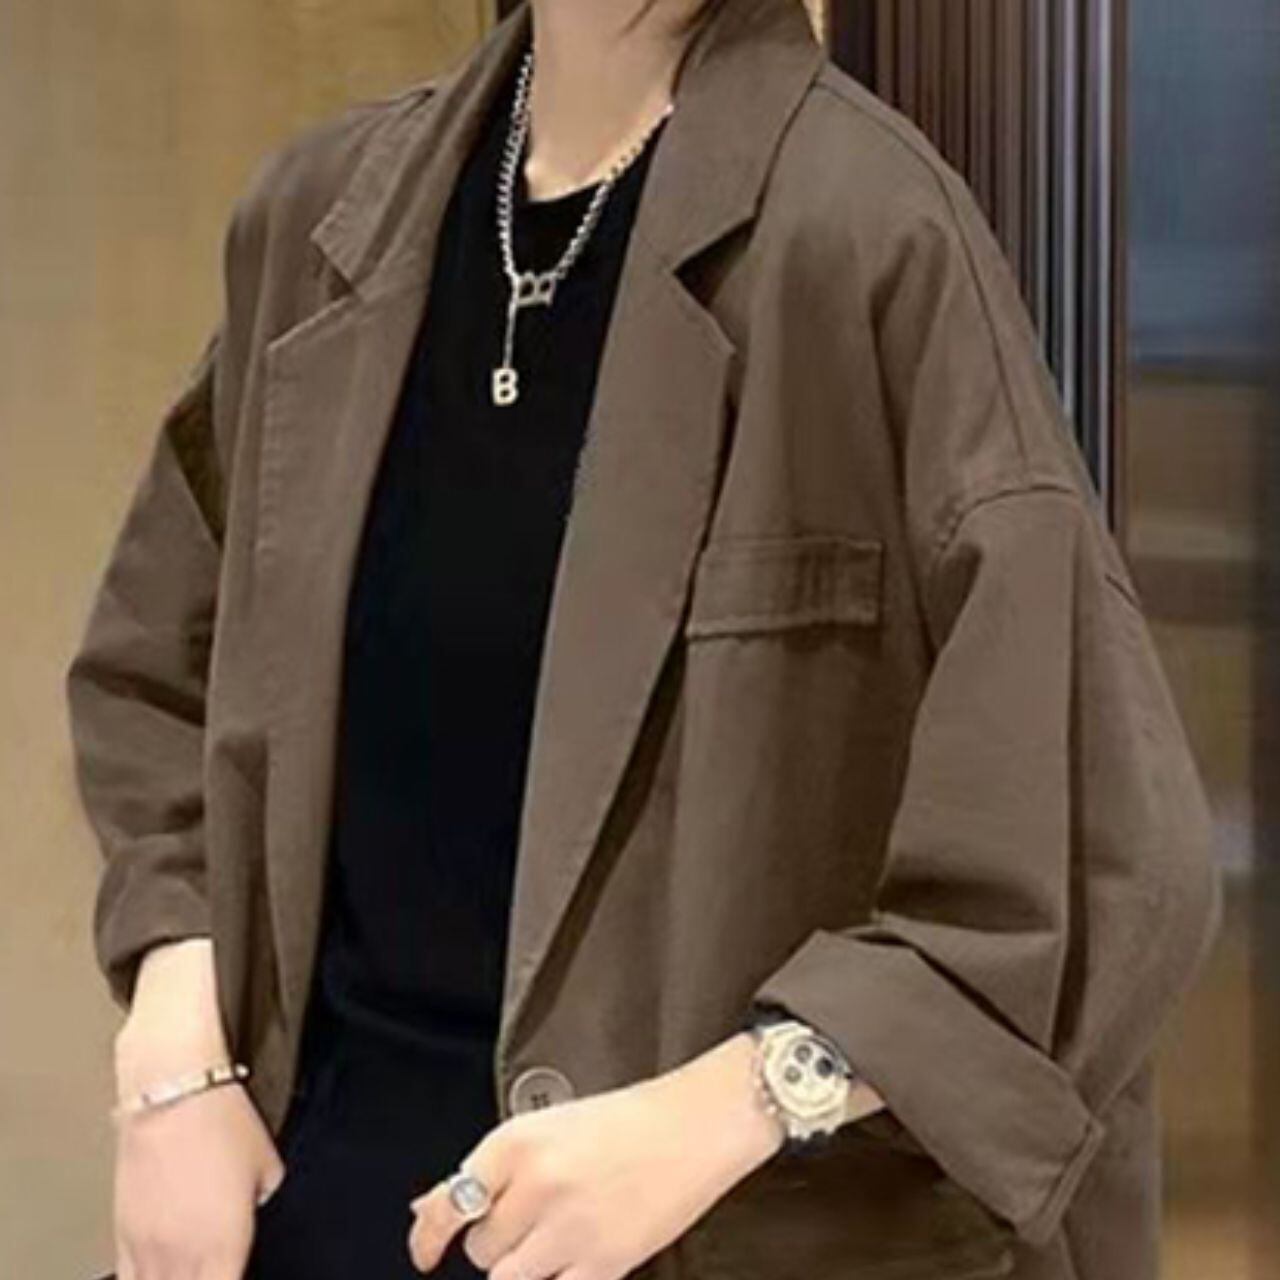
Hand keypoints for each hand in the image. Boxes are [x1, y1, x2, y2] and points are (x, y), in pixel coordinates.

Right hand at [111, 1079, 282, 1279]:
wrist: (173, 1094)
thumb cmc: (223, 1122)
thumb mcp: (267, 1165)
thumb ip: (261, 1202)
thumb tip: (253, 1210)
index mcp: (226, 1245)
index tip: (236, 1275)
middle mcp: (184, 1255)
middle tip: (213, 1271)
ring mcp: (147, 1248)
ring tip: (187, 1274)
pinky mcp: (120, 1233)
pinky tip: (156, 1276)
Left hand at [406, 1032, 782, 1279]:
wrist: (696, 1124)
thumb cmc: (627, 1119)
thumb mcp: (549, 1127)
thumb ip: (491, 1170)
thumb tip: (430, 1208)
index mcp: (518, 1141)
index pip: (451, 1203)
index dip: (429, 1237)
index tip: (424, 1253)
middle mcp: (536, 1183)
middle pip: (481, 1248)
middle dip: (499, 1242)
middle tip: (532, 1222)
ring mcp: (568, 1227)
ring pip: (507, 1279)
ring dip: (522, 1269)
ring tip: (553, 1244)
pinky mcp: (603, 1263)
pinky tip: (567, 1266)